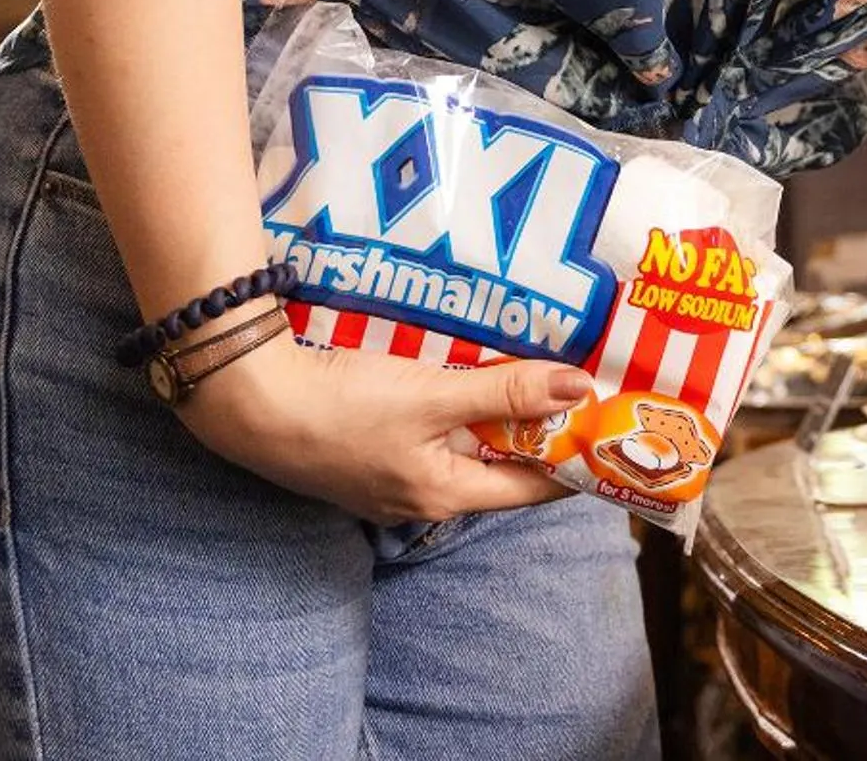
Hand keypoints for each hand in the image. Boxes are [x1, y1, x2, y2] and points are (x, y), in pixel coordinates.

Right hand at [183, 324, 586, 525]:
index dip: (577, 459)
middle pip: (502, 463)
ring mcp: (392, 477)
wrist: (250, 404)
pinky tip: (472, 370)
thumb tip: (578, 389)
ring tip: (543, 370)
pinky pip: (435, 432)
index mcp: (446, 495)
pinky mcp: (368, 451)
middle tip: (586, 386)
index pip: (534, 487)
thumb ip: (506, 392)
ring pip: (468, 444)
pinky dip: (463, 405)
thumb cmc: (342, 407)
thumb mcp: (434, 396)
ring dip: (502, 412)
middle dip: (543, 428)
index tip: (616, 429)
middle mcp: (422, 497)